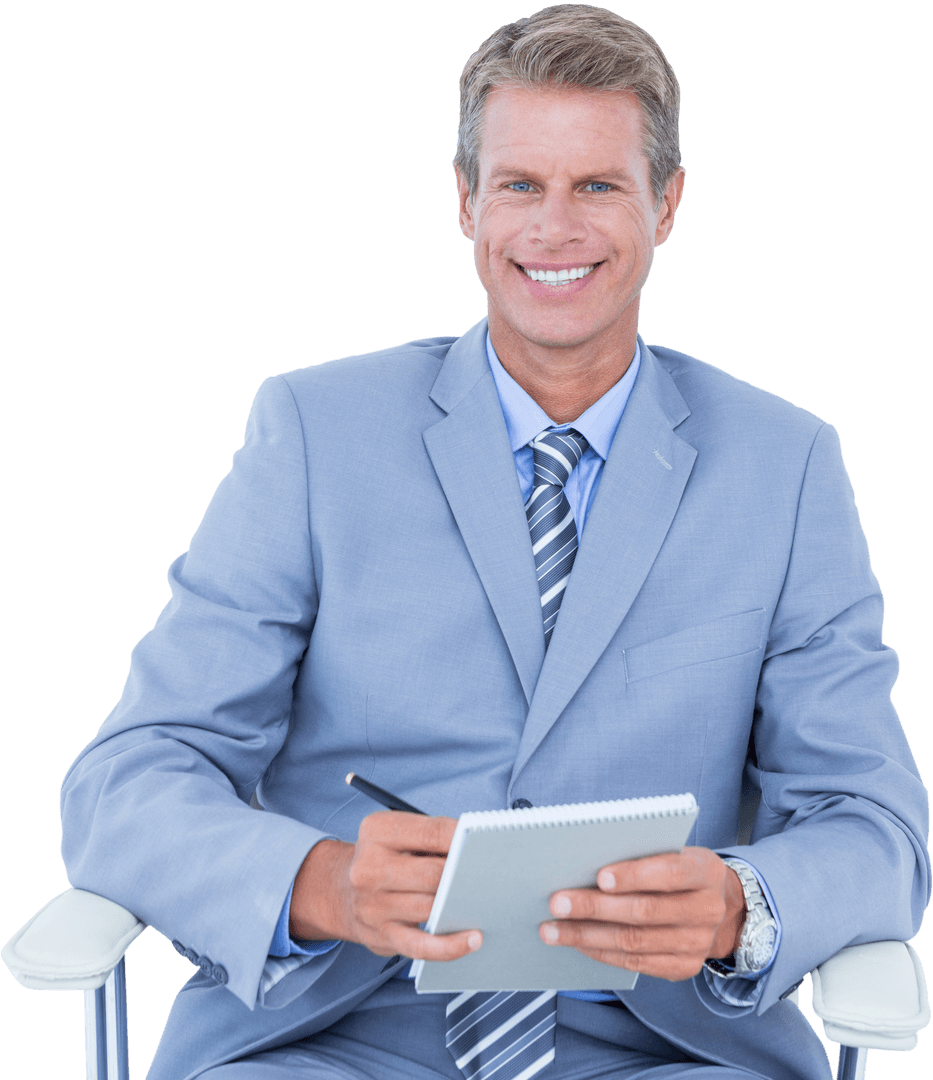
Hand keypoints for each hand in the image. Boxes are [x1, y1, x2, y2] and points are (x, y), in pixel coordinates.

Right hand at [289, 811, 482, 960]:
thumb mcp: (398, 835)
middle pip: (431, 873)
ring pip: (429, 908)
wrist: (340, 891)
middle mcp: (369, 867)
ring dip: (461, 907)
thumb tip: (478, 851)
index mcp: (377, 831)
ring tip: (489, 902)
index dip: (464, 838)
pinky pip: (421, 946)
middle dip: (464, 875)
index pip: (431, 832)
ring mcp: (373, 905)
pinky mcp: (381, 936)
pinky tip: (473, 940)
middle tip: (492, 876)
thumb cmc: (385, 858)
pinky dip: (450, 946)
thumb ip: (433, 837)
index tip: (488, 842)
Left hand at [538, 847, 744, 980]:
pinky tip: (578, 943)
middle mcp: (707, 910)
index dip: (634, 875)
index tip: (600, 877)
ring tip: (552, 929)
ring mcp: (697, 943)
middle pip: (645, 911)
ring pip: (635, 942)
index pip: (671, 872)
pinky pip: (637, 964)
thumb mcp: (674, 851)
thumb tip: (584, 861)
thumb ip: (641, 854)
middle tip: (557, 903)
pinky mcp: (683, 967)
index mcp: (706, 872)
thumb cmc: (681, 869)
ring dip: (587, 936)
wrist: (721, 907)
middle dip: (595, 908)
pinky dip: (602, 952)